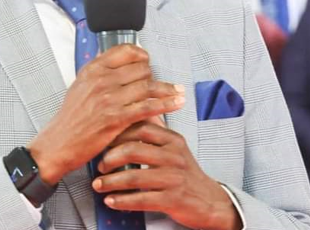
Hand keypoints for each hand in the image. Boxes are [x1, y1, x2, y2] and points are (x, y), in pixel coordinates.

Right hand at [27, 45, 184, 184]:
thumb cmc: (70, 118)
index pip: (125, 51)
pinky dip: (166, 104)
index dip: (141, 55)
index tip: (147, 61)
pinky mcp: (116, 118)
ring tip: (178, 91)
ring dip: (166, 89)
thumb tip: (117, 62)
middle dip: (152, 76)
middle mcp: (101, 80)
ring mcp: (109, 99)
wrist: (59, 142)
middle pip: (140, 69)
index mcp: (92, 69)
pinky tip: (176, 103)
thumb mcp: (80, 86)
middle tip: (156, 85)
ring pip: (147, 86)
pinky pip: (148, 107)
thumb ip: (98, 73)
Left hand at [92, 122, 241, 229]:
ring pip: (133, 176)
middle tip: (99, 165)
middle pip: (133, 150)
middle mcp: (173, 156)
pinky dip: (122, 200)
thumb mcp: (175, 147)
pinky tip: (111, 200)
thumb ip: (157, 130)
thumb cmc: (187, 173)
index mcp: (173, 140)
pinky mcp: (172, 199)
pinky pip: (141, 199)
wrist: (210, 200)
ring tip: (99, 184)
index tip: (104, 141)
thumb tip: (138, 109)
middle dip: (110, 158)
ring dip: (110, 181)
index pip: (140, 129)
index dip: (117, 135)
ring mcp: (173, 178)